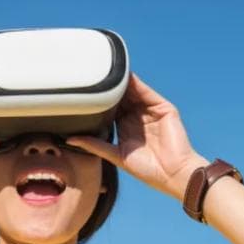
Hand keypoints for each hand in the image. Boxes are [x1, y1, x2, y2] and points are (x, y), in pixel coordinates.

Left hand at [66, 72, 209, 201]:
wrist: (172, 175)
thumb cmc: (148, 170)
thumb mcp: (116, 155)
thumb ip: (95, 145)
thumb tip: (70, 139)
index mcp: (126, 129)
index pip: (110, 109)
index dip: (98, 101)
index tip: (82, 91)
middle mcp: (138, 118)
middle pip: (121, 98)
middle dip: (108, 88)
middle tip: (91, 75)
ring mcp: (151, 112)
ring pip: (132, 92)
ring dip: (120, 82)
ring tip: (104, 69)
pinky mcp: (163, 108)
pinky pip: (146, 92)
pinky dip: (136, 83)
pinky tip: (124, 75)